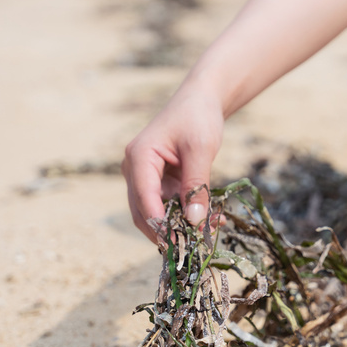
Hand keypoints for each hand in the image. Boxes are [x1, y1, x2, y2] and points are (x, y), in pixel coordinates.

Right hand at [122, 88, 222, 241]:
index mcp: (139, 157)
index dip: (159, 223)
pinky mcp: (159, 183)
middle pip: (144, 212)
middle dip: (169, 231)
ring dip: (181, 226)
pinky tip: (211, 220)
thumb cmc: (198, 118)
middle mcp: (135, 170)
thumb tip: (195, 222)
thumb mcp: (201, 150)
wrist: (200, 101)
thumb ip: (196, 185)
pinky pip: (169, 206)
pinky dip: (187, 215)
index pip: (144, 198)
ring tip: (211, 231)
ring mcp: (145, 178)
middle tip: (196, 245)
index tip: (179, 242)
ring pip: (157, 213)